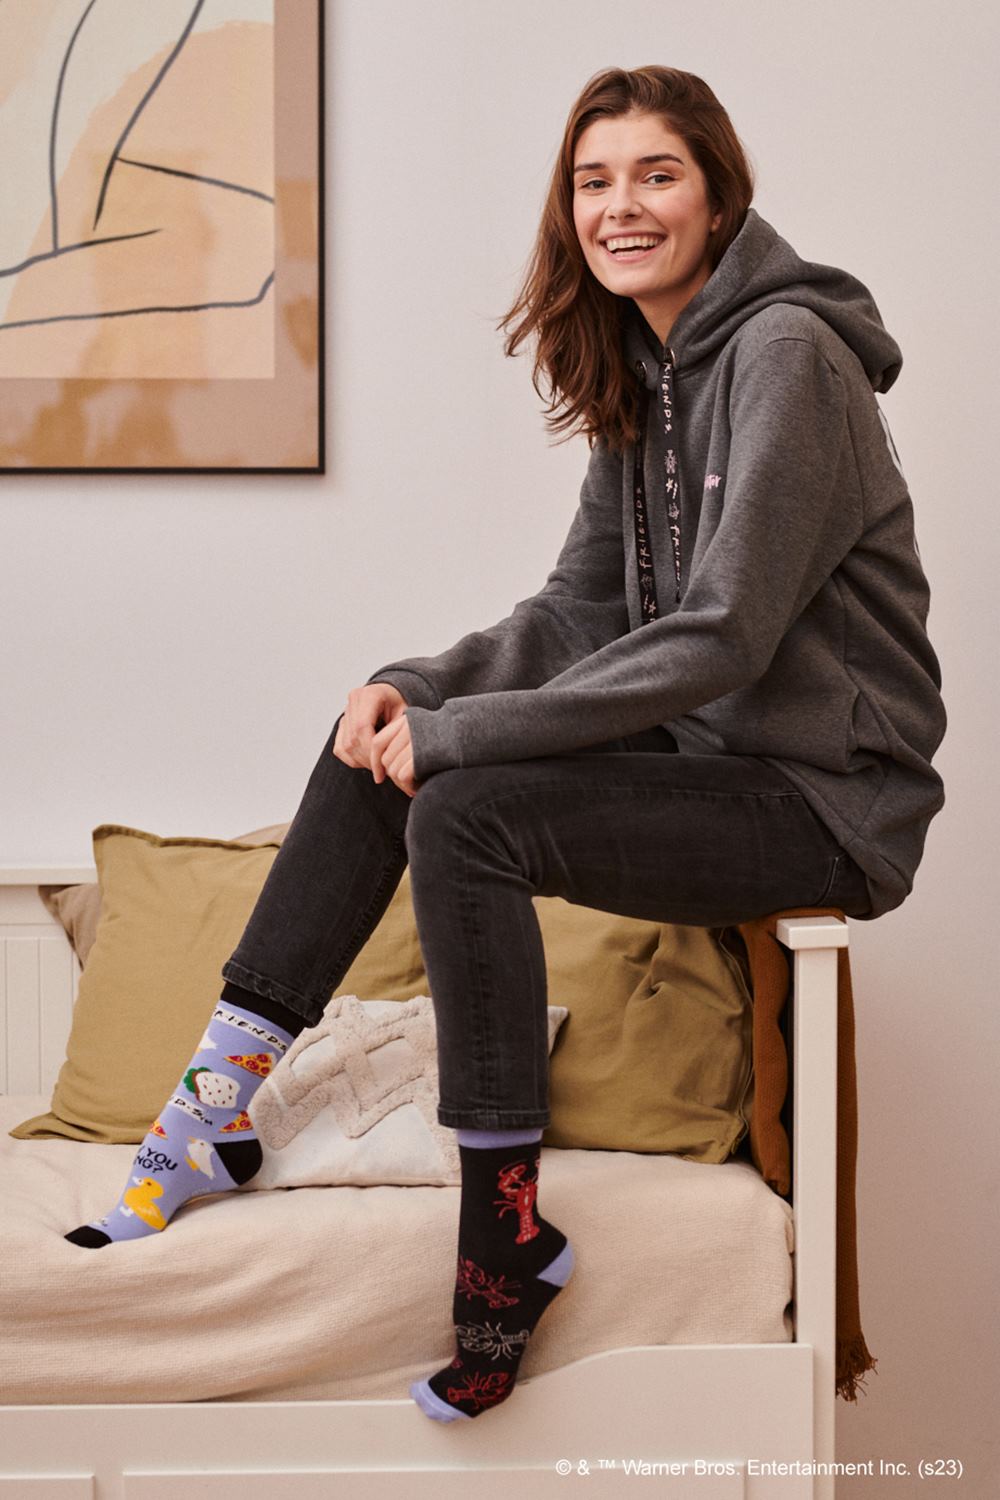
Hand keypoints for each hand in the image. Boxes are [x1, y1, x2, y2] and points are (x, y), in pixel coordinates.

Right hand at [333, 682, 420, 796]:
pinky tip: (367, 762)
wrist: (394, 696)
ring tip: (378, 767)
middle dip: (368, 759)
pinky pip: (340, 748)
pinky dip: (352, 759)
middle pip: (353, 738)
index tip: (383, 767)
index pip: (362, 727)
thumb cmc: (403, 705)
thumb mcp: (407, 714)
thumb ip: (398, 732)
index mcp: (369, 695)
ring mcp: (345, 712)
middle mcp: (353, 701)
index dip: (371, 750)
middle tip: (383, 771)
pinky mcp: (342, 724)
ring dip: (361, 761)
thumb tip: (393, 756)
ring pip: (345, 745)